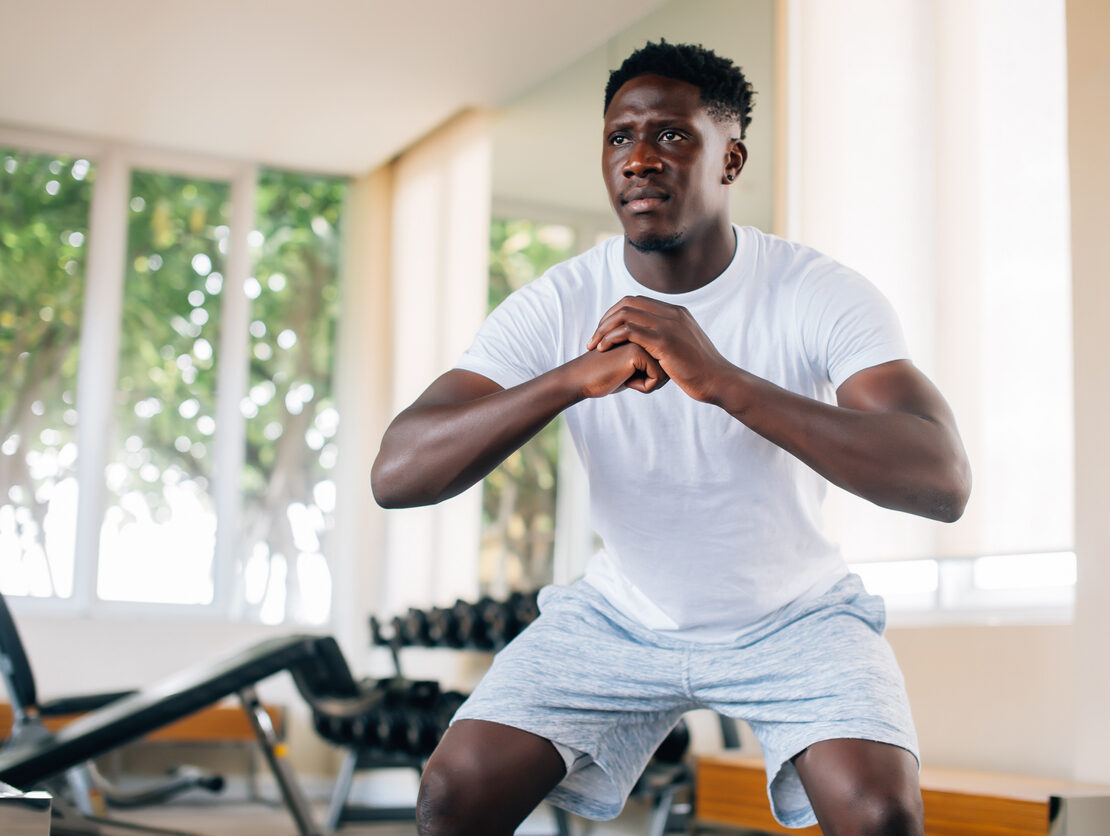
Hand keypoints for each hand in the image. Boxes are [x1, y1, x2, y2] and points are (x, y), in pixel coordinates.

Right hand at [570, 341, 669, 398]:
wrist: (582, 379)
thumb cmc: (607, 376)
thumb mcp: (635, 367)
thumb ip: (654, 361)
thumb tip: (676, 370)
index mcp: (647, 333)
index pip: (668, 361)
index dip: (654, 375)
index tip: (633, 374)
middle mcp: (646, 333)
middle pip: (670, 366)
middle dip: (653, 380)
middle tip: (629, 377)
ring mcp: (641, 339)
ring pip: (666, 372)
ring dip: (648, 383)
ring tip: (627, 377)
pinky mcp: (637, 350)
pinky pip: (657, 377)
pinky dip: (644, 386)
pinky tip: (625, 380)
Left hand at [586, 296, 731, 402]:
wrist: (719, 382)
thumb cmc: (701, 372)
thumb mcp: (685, 349)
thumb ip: (671, 340)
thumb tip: (654, 345)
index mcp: (676, 312)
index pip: (636, 301)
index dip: (615, 314)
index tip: (604, 332)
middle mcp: (672, 313)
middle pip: (627, 303)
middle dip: (606, 319)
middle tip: (594, 338)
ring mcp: (669, 325)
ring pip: (625, 314)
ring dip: (604, 328)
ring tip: (594, 345)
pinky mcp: (665, 341)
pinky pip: (629, 330)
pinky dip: (611, 338)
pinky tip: (603, 349)